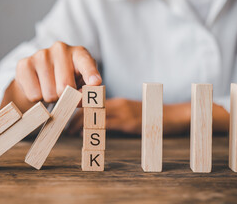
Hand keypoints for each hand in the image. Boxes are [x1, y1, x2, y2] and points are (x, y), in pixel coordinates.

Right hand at [12, 42, 101, 103]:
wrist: (40, 75)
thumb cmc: (67, 79)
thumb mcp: (82, 84)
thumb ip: (85, 92)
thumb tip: (79, 100)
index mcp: (79, 53)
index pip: (86, 63)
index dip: (91, 74)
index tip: (95, 82)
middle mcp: (60, 49)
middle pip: (65, 86)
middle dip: (65, 97)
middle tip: (63, 92)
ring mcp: (41, 54)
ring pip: (49, 93)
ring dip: (51, 98)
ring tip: (50, 88)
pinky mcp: (24, 64)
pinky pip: (34, 95)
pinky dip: (37, 98)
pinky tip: (38, 86)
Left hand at [67, 100, 228, 135]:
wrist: (173, 115)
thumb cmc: (150, 116)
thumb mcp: (130, 113)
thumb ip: (114, 116)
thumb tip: (95, 125)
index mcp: (116, 101)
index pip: (91, 101)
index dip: (77, 107)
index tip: (65, 115)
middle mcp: (118, 104)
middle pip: (90, 106)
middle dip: (74, 116)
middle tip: (63, 125)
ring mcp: (124, 112)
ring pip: (95, 114)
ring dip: (80, 123)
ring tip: (69, 131)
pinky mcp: (130, 123)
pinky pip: (108, 125)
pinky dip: (94, 129)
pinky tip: (86, 136)